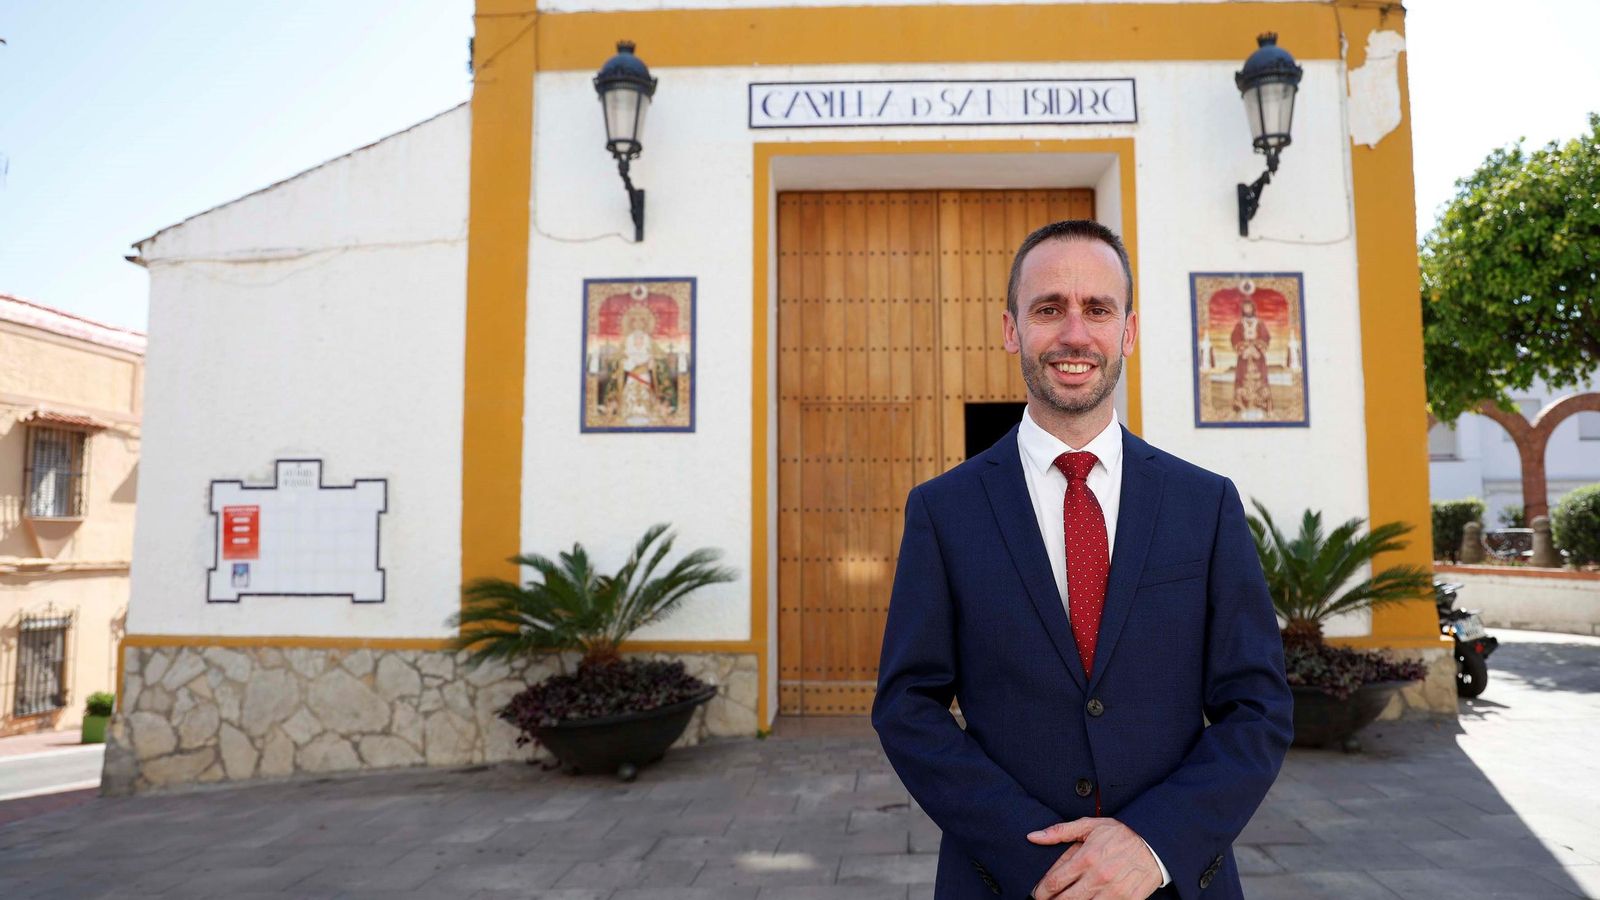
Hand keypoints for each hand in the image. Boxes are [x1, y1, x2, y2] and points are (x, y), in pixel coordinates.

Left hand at [1027, 818, 1160, 899]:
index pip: (1054, 882)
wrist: (1154, 843)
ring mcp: (1113, 891)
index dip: (1042, 891)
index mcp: (1086, 857)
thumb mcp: (1089, 826)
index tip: (1038, 893)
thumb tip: (1033, 836)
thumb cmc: (1120, 833)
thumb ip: (1059, 832)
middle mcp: (1098, 877)